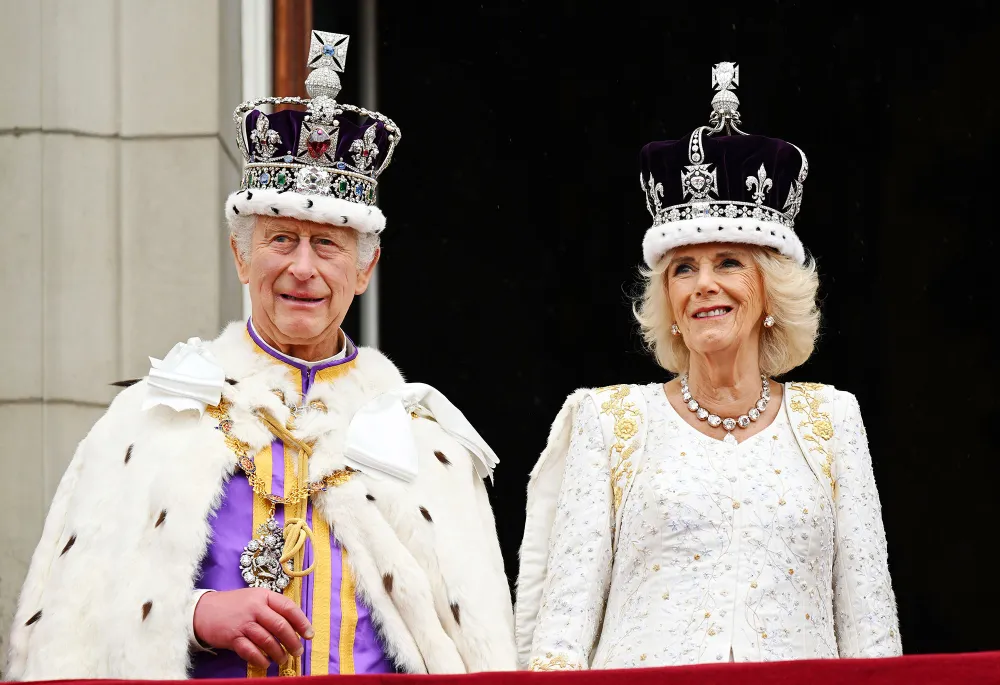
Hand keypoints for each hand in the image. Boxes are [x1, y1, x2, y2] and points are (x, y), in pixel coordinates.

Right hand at [193, 588, 312, 668]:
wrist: (203, 610)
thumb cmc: (234, 605)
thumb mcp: (254, 598)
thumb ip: (271, 608)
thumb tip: (293, 625)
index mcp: (264, 596)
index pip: (288, 608)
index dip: (302, 622)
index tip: (309, 634)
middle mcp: (255, 608)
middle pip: (280, 626)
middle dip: (292, 641)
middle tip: (297, 651)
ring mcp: (243, 623)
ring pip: (268, 640)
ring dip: (278, 653)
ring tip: (283, 659)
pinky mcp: (233, 637)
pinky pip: (251, 651)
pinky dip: (261, 659)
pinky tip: (266, 663)